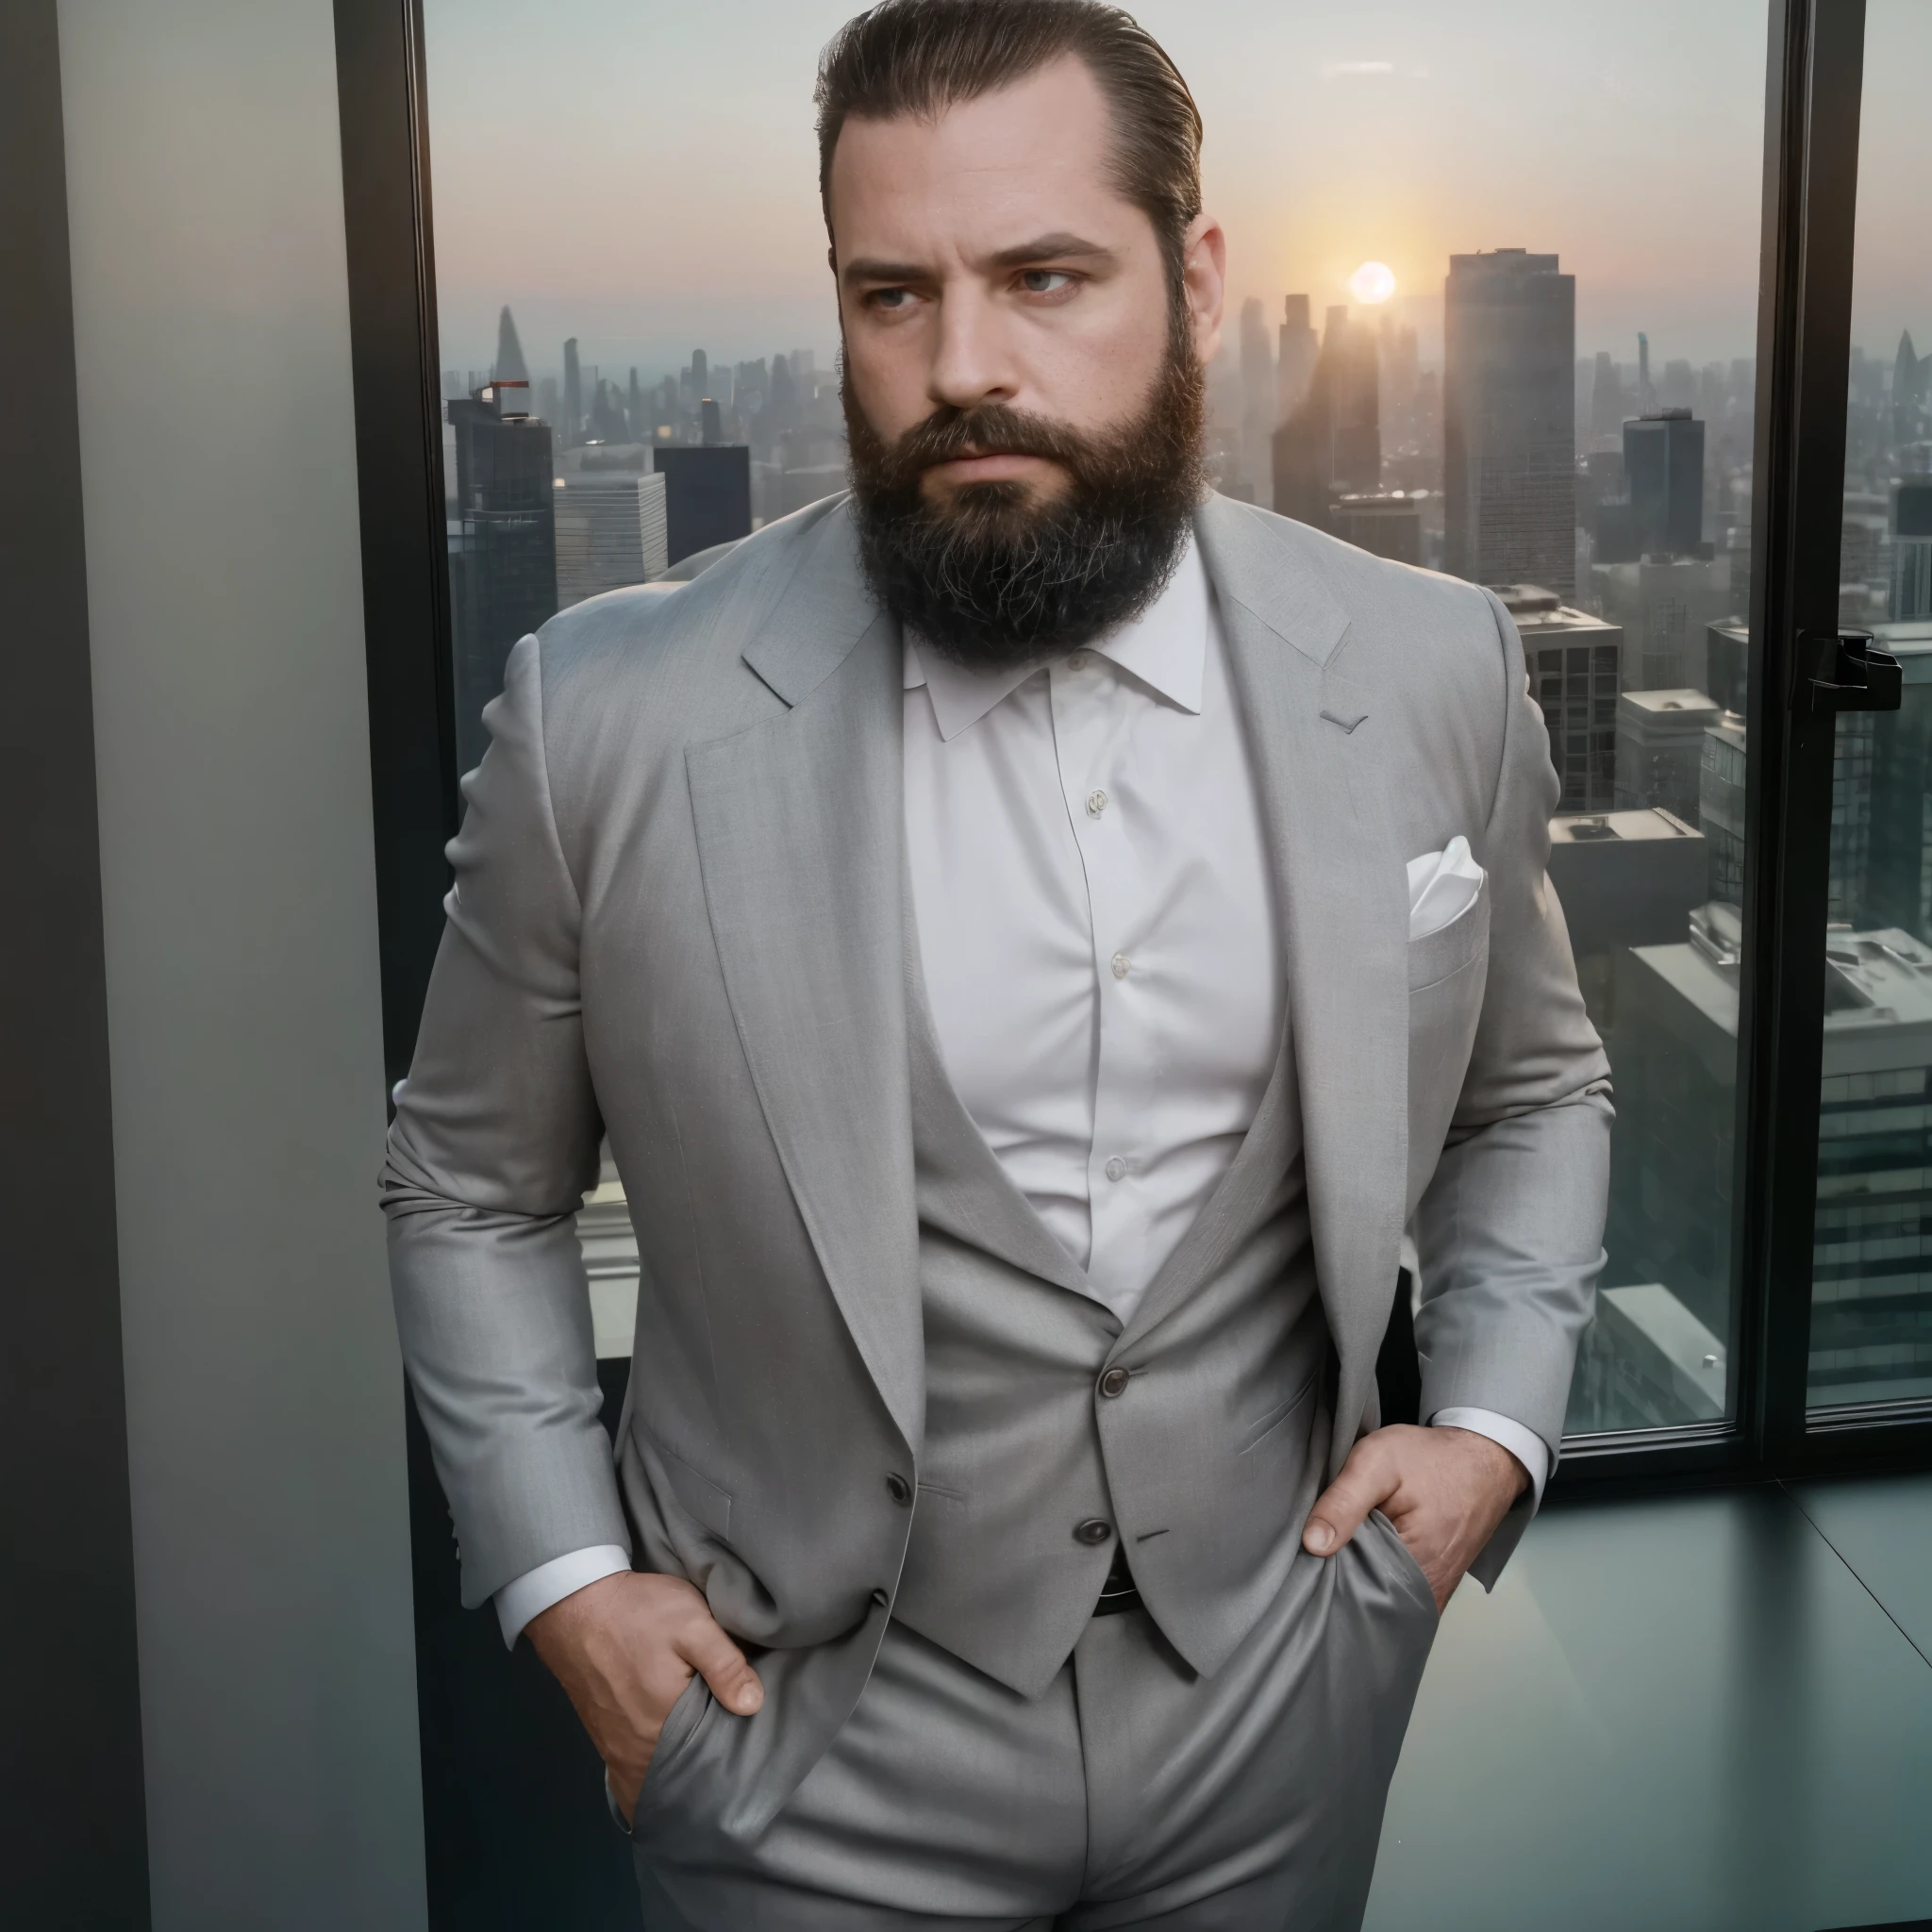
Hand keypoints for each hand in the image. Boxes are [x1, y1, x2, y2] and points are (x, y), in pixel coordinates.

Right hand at [526, 1570, 763, 1826]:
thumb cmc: (637, 1613)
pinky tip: (666, 1774)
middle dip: (702, 1778)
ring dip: (675, 1780)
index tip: (748, 1755)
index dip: (728, 1760)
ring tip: (703, 1768)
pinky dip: (647, 1779)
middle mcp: (637, 1750)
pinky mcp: (602, 1738)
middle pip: (677, 1779)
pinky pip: (628, 1775)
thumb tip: (753, 1706)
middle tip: (730, 1766)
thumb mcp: (692, 1624)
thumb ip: (725, 1664)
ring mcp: (615, 1748)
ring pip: (651, 1782)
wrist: (574, 1604)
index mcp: (665, 1726)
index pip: (705, 1763)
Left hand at [1300, 1424, 1528, 1612]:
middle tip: (1318, 1550)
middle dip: (1338, 1579)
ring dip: (1357, 1578)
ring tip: (1341, 1551)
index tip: (1304, 1553)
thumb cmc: (1432, 1459)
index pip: (1349, 1588)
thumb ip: (1343, 1502)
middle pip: (1364, 1598)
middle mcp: (1428, 1594)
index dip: (1322, 1570)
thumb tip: (1312, 1545)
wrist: (1484, 1458)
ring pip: (1379, 1598)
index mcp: (1414, 1568)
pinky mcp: (1436, 1586)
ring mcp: (1434, 1594)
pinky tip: (1363, 1557)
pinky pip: (1397, 1594)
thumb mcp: (1377, 1463)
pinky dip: (1377, 1579)